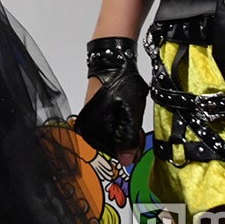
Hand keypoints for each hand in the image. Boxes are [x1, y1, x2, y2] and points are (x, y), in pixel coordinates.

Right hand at [74, 37, 148, 164]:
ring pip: (115, 138)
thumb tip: (126, 161)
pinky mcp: (94, 115)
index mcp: (92, 133)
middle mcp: (86, 131)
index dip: (133, 145)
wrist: (113, 62)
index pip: (118, 155)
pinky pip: (111, 128)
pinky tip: (123, 110)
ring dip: (126, 130)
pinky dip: (120, 123)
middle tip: (134, 118)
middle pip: (115, 147)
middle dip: (129, 138)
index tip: (138, 131)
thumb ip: (128, 140)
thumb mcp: (131, 114)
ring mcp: (89, 123)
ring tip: (129, 111)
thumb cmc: (121, 85)